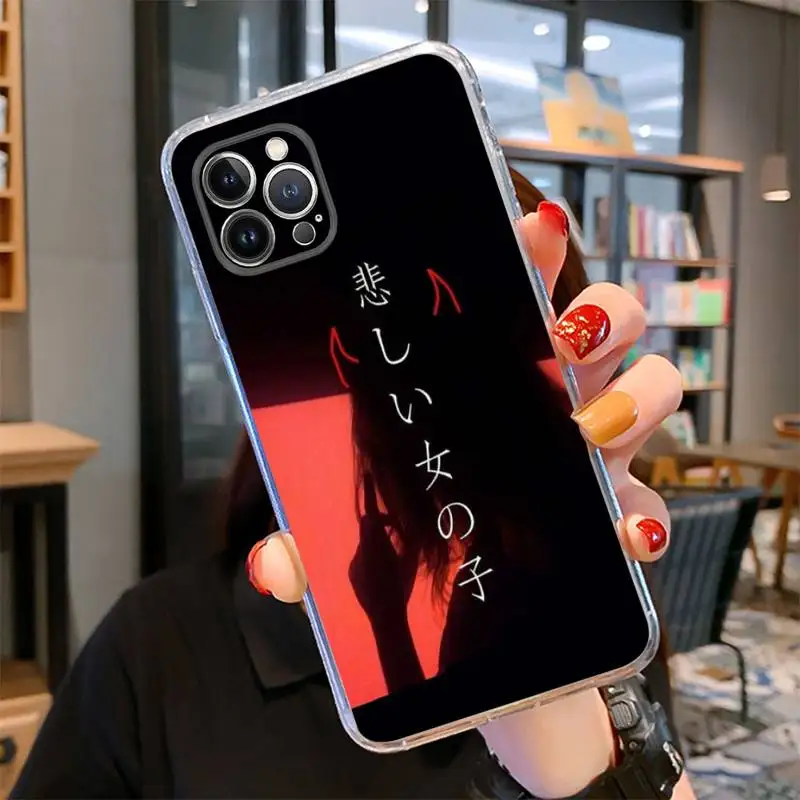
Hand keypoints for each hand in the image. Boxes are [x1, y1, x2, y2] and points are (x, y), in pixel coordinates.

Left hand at [247, 202, 684, 797]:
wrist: (475, 621)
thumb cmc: (419, 542)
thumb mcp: (357, 536)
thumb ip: (314, 545)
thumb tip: (266, 568)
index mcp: (488, 377)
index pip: (518, 290)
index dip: (532, 249)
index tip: (532, 225)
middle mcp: (551, 396)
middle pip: (606, 317)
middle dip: (599, 309)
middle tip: (560, 335)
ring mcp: (592, 447)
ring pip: (651, 382)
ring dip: (632, 395)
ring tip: (585, 429)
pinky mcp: (618, 508)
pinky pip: (656, 494)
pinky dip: (647, 507)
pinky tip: (619, 529)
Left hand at [348, 474, 417, 623]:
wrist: (384, 616)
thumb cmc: (401, 586)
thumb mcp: (410, 560)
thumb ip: (410, 539)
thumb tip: (412, 524)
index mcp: (377, 543)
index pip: (373, 512)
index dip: (370, 492)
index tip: (368, 474)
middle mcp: (362, 549)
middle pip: (371, 527)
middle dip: (383, 524)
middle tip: (398, 529)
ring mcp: (355, 561)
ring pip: (368, 544)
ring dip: (380, 546)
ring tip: (393, 563)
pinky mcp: (352, 572)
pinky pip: (363, 558)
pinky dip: (374, 560)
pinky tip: (383, 576)